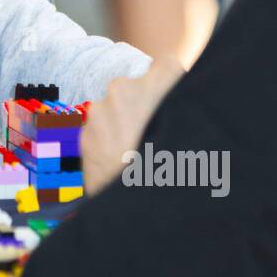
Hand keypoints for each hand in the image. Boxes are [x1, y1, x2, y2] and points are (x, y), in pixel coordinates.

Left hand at [82, 58, 183, 194]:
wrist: (128, 211)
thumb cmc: (168, 174)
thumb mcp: (192, 139)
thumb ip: (187, 109)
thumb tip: (190, 101)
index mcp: (151, 88)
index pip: (168, 64)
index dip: (174, 82)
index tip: (175, 98)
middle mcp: (121, 91)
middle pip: (137, 88)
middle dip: (144, 105)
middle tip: (155, 135)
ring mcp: (98, 113)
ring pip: (116, 109)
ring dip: (125, 124)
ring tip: (137, 153)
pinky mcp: (84, 134)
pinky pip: (101, 129)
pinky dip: (110, 141)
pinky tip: (121, 162)